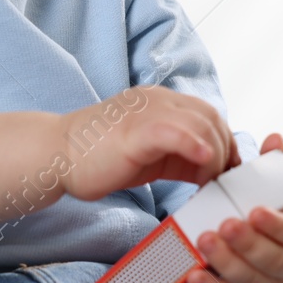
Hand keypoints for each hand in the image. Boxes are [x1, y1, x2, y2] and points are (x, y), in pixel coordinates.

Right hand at [57, 85, 236, 201]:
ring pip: (201, 125)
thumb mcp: (149, 153)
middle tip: (218, 182)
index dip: (225, 143)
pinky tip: (203, 163)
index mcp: (161, 102)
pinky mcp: (135, 131)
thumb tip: (208, 169)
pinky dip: (195, 146)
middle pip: (211, 118)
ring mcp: (146, 112)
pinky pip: (175, 132)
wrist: (56, 155)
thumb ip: (178, 154)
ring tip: (205, 182)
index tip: (227, 171)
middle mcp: (158, 100)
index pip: (208, 115)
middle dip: (224, 152)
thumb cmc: (97, 159)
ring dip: (213, 157)